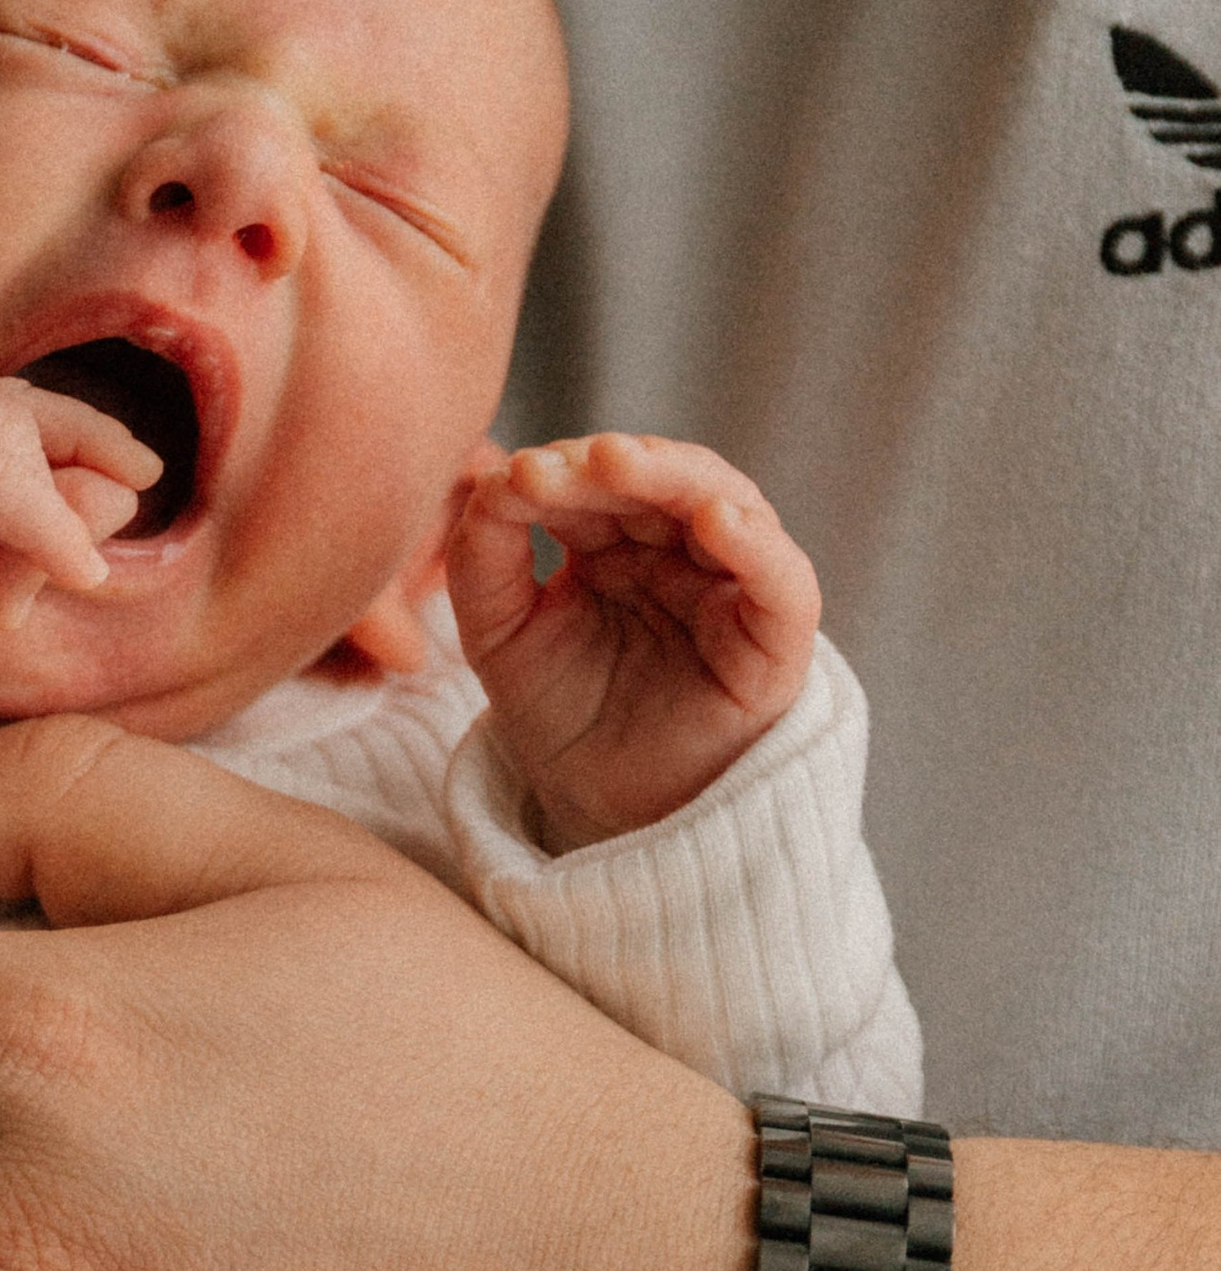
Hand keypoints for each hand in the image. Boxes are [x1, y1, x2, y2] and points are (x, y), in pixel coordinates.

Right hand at [0, 372, 158, 700]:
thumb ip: (39, 521)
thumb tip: (125, 485)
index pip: (8, 403)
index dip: (82, 434)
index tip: (139, 474)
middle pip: (21, 413)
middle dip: (61, 491)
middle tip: (49, 580)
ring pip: (15, 440)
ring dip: (42, 526)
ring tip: (5, 602)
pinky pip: (0, 477)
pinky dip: (43, 530)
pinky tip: (46, 584)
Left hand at [446, 433, 821, 850]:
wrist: (600, 811)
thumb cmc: (561, 717)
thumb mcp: (501, 634)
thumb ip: (486, 560)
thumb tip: (495, 479)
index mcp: (620, 540)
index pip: (602, 480)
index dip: (565, 470)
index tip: (516, 475)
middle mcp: (684, 552)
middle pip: (665, 480)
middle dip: (619, 463)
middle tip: (573, 458)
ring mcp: (733, 590)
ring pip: (728, 505)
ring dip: (677, 477)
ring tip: (622, 465)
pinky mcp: (775, 642)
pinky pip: (783, 582)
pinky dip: (758, 547)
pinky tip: (717, 520)